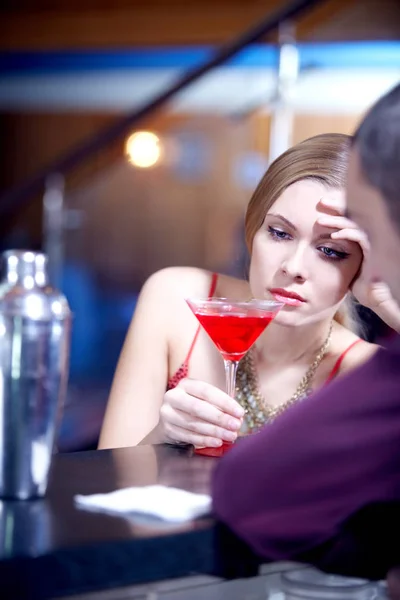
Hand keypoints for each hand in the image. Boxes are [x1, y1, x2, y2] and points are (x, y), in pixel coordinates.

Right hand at [160, 378, 243, 447]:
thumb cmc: (193, 409)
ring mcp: (168, 413)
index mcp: (185, 384)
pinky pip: (188, 436)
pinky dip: (205, 440)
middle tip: (236, 426)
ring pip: (194, 424)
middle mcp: (173, 396)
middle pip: (198, 408)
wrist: (170, 422)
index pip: (207, 391)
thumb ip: (219, 406)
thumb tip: (237, 418)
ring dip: (215, 431)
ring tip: (230, 436)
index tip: (240, 412)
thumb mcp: (203, 401)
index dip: (225, 402)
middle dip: (220, 418)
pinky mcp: (166, 429)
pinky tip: (217, 442)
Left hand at [318, 197, 399, 331]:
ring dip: (337, 220)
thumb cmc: (362, 284)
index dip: (337, 207)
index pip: (350, 215)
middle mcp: (369, 236)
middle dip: (337, 205)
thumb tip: (316, 248)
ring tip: (320, 220)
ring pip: (355, 224)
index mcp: (361, 236)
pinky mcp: (375, 251)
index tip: (320, 204)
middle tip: (321, 201)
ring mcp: (373, 242)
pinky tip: (333, 236)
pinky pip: (360, 238)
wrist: (376, 298)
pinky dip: (347, 234)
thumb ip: (337, 253)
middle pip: (353, 213)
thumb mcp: (345, 266)